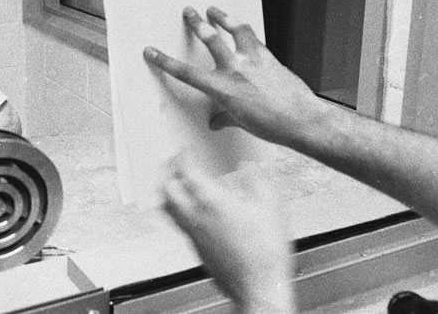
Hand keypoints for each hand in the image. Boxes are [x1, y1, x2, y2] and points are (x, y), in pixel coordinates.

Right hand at [143, 6, 327, 147]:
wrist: (302, 120)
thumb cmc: (273, 125)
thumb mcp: (242, 124)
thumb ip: (226, 118)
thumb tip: (216, 122)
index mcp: (223, 89)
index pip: (186, 73)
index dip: (165, 62)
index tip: (152, 52)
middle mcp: (236, 70)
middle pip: (210, 39)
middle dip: (196, 23)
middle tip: (189, 12)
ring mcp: (253, 60)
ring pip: (235, 30)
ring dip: (223, 17)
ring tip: (214, 10)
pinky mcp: (269, 57)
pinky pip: (254, 39)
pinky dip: (246, 32)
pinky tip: (243, 29)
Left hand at [163, 152, 295, 312]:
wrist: (259, 286)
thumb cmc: (264, 251)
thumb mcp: (270, 205)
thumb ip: (257, 179)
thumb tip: (248, 166)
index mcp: (210, 201)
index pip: (185, 171)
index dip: (181, 156)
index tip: (184, 151)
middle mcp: (195, 216)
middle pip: (166, 189)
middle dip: (167, 172)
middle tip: (173, 164)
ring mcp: (193, 234)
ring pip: (167, 208)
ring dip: (167, 192)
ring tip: (173, 184)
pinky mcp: (196, 249)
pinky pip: (178, 224)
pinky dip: (177, 210)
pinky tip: (191, 211)